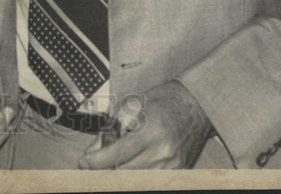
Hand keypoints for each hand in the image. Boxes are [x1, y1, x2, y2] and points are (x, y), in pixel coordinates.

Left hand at [78, 81, 212, 168]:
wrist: (197, 104)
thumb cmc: (163, 101)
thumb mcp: (131, 106)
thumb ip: (110, 130)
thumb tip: (93, 151)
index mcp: (151, 131)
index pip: (117, 154)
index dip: (96, 161)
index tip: (83, 162)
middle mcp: (163, 152)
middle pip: (124, 171)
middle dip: (106, 167)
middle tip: (96, 159)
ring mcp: (173, 165)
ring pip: (136, 178)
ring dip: (121, 171)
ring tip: (117, 156)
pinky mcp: (179, 172)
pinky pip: (151, 179)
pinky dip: (137, 173)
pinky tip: (133, 161)